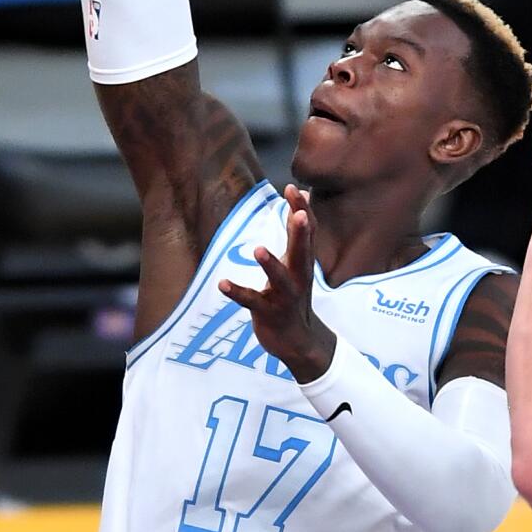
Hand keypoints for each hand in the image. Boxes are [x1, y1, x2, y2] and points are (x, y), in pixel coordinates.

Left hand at [218, 183, 334, 380]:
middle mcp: (298, 278)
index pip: (308, 233)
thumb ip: (298, 234)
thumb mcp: (298, 264)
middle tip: (298, 213)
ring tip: (257, 249)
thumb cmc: (293, 297)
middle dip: (300, 233)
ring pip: (280, 279)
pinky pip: (252, 302)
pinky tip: (223, 284)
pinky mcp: (268, 314)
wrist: (298, 343)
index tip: (292, 188)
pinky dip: (238, 293)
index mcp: (303, 263)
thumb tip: (303, 199)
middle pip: (302, 252)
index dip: (302, 211)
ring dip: (270, 264)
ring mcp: (284, 297)